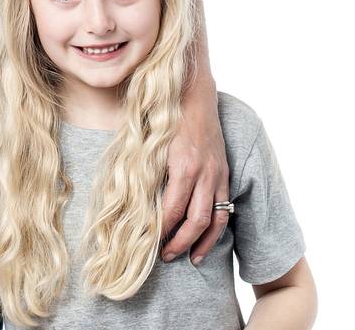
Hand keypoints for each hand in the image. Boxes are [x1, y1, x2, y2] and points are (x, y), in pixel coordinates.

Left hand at [159, 86, 229, 263]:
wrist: (193, 95)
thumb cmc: (165, 117)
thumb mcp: (150, 143)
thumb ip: (145, 172)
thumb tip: (130, 202)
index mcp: (183, 165)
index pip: (172, 209)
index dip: (160, 231)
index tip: (148, 243)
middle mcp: (204, 172)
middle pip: (195, 220)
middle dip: (180, 242)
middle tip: (164, 256)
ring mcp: (217, 174)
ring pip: (214, 218)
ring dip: (201, 243)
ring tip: (190, 260)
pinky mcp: (224, 173)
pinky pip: (224, 208)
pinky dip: (216, 230)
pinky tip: (206, 243)